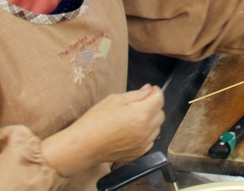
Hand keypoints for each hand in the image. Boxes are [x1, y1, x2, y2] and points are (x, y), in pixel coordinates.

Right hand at [41, 85, 164, 177]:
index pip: (159, 99)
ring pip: (157, 127)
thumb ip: (136, 94)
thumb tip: (148, 90)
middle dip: (153, 106)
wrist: (82, 146)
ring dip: (151, 120)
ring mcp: (143, 144)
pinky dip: (146, 134)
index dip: (155, 92)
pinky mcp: (138, 154)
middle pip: (160, 113)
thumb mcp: (114, 100)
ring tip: (134, 118)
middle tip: (139, 104)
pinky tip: (132, 131)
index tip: (149, 90)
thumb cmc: (95, 120)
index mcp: (141, 114)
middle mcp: (146, 130)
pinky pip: (150, 140)